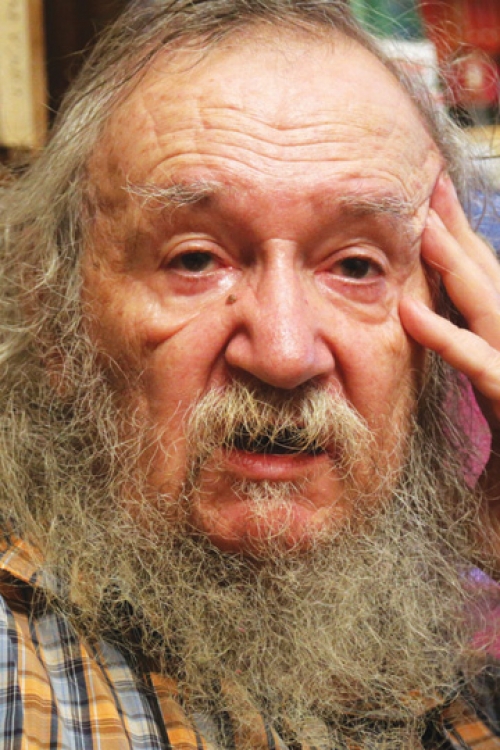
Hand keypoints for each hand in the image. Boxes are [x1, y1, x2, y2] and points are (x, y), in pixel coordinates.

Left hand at [399, 173, 499, 562]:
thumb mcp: (486, 487)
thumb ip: (466, 458)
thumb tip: (409, 458)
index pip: (484, 310)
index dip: (458, 266)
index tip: (430, 223)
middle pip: (493, 294)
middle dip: (460, 242)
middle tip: (428, 190)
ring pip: (497, 315)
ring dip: (458, 270)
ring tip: (421, 224)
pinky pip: (489, 373)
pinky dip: (452, 343)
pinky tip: (411, 313)